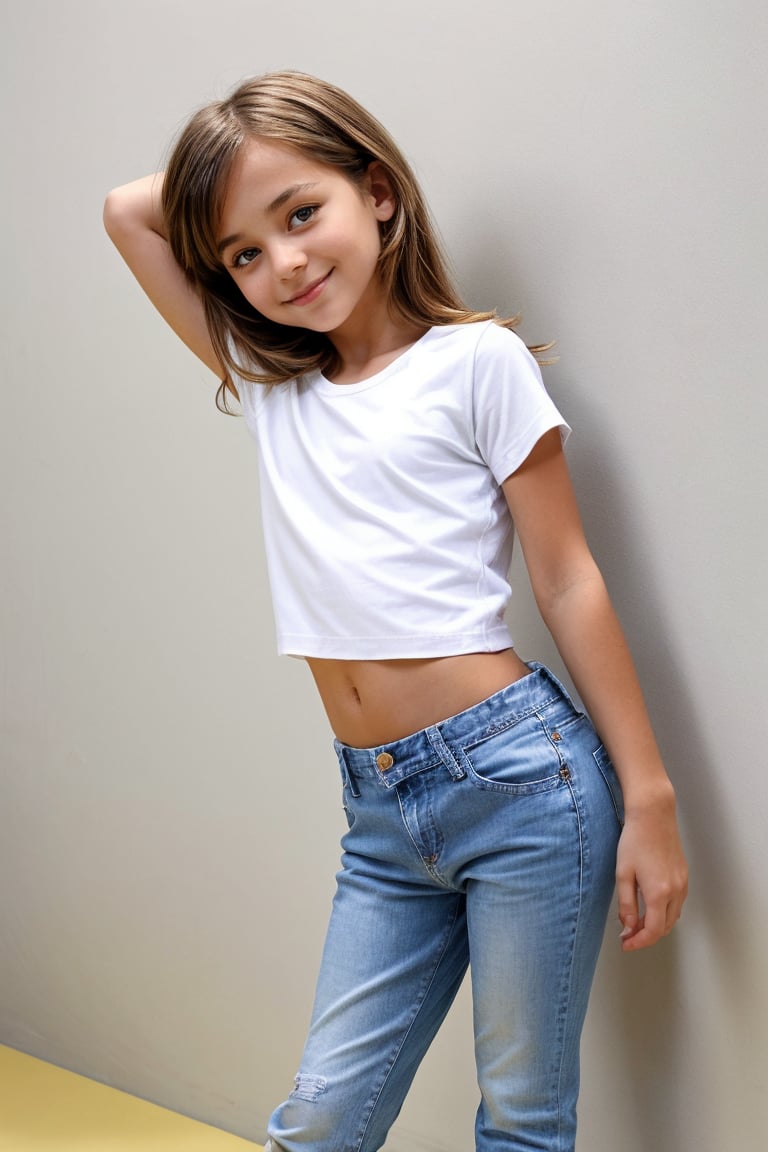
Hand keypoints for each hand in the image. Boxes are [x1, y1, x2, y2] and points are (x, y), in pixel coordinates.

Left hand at [615, 793, 687, 951]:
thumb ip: (626, 904)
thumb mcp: (623, 874)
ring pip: (673, 916)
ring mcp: (683, 883)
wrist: (653, 816)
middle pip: (665, 927)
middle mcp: (676, 891)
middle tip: (627, 936)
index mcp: (659, 893)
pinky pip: (677, 903)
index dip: (639, 942)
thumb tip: (629, 927)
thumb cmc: (635, 840)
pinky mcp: (684, 876)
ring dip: (657, 925)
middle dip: (646, 936)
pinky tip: (650, 907)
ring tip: (636, 924)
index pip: (653, 931)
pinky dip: (665, 912)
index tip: (625, 944)